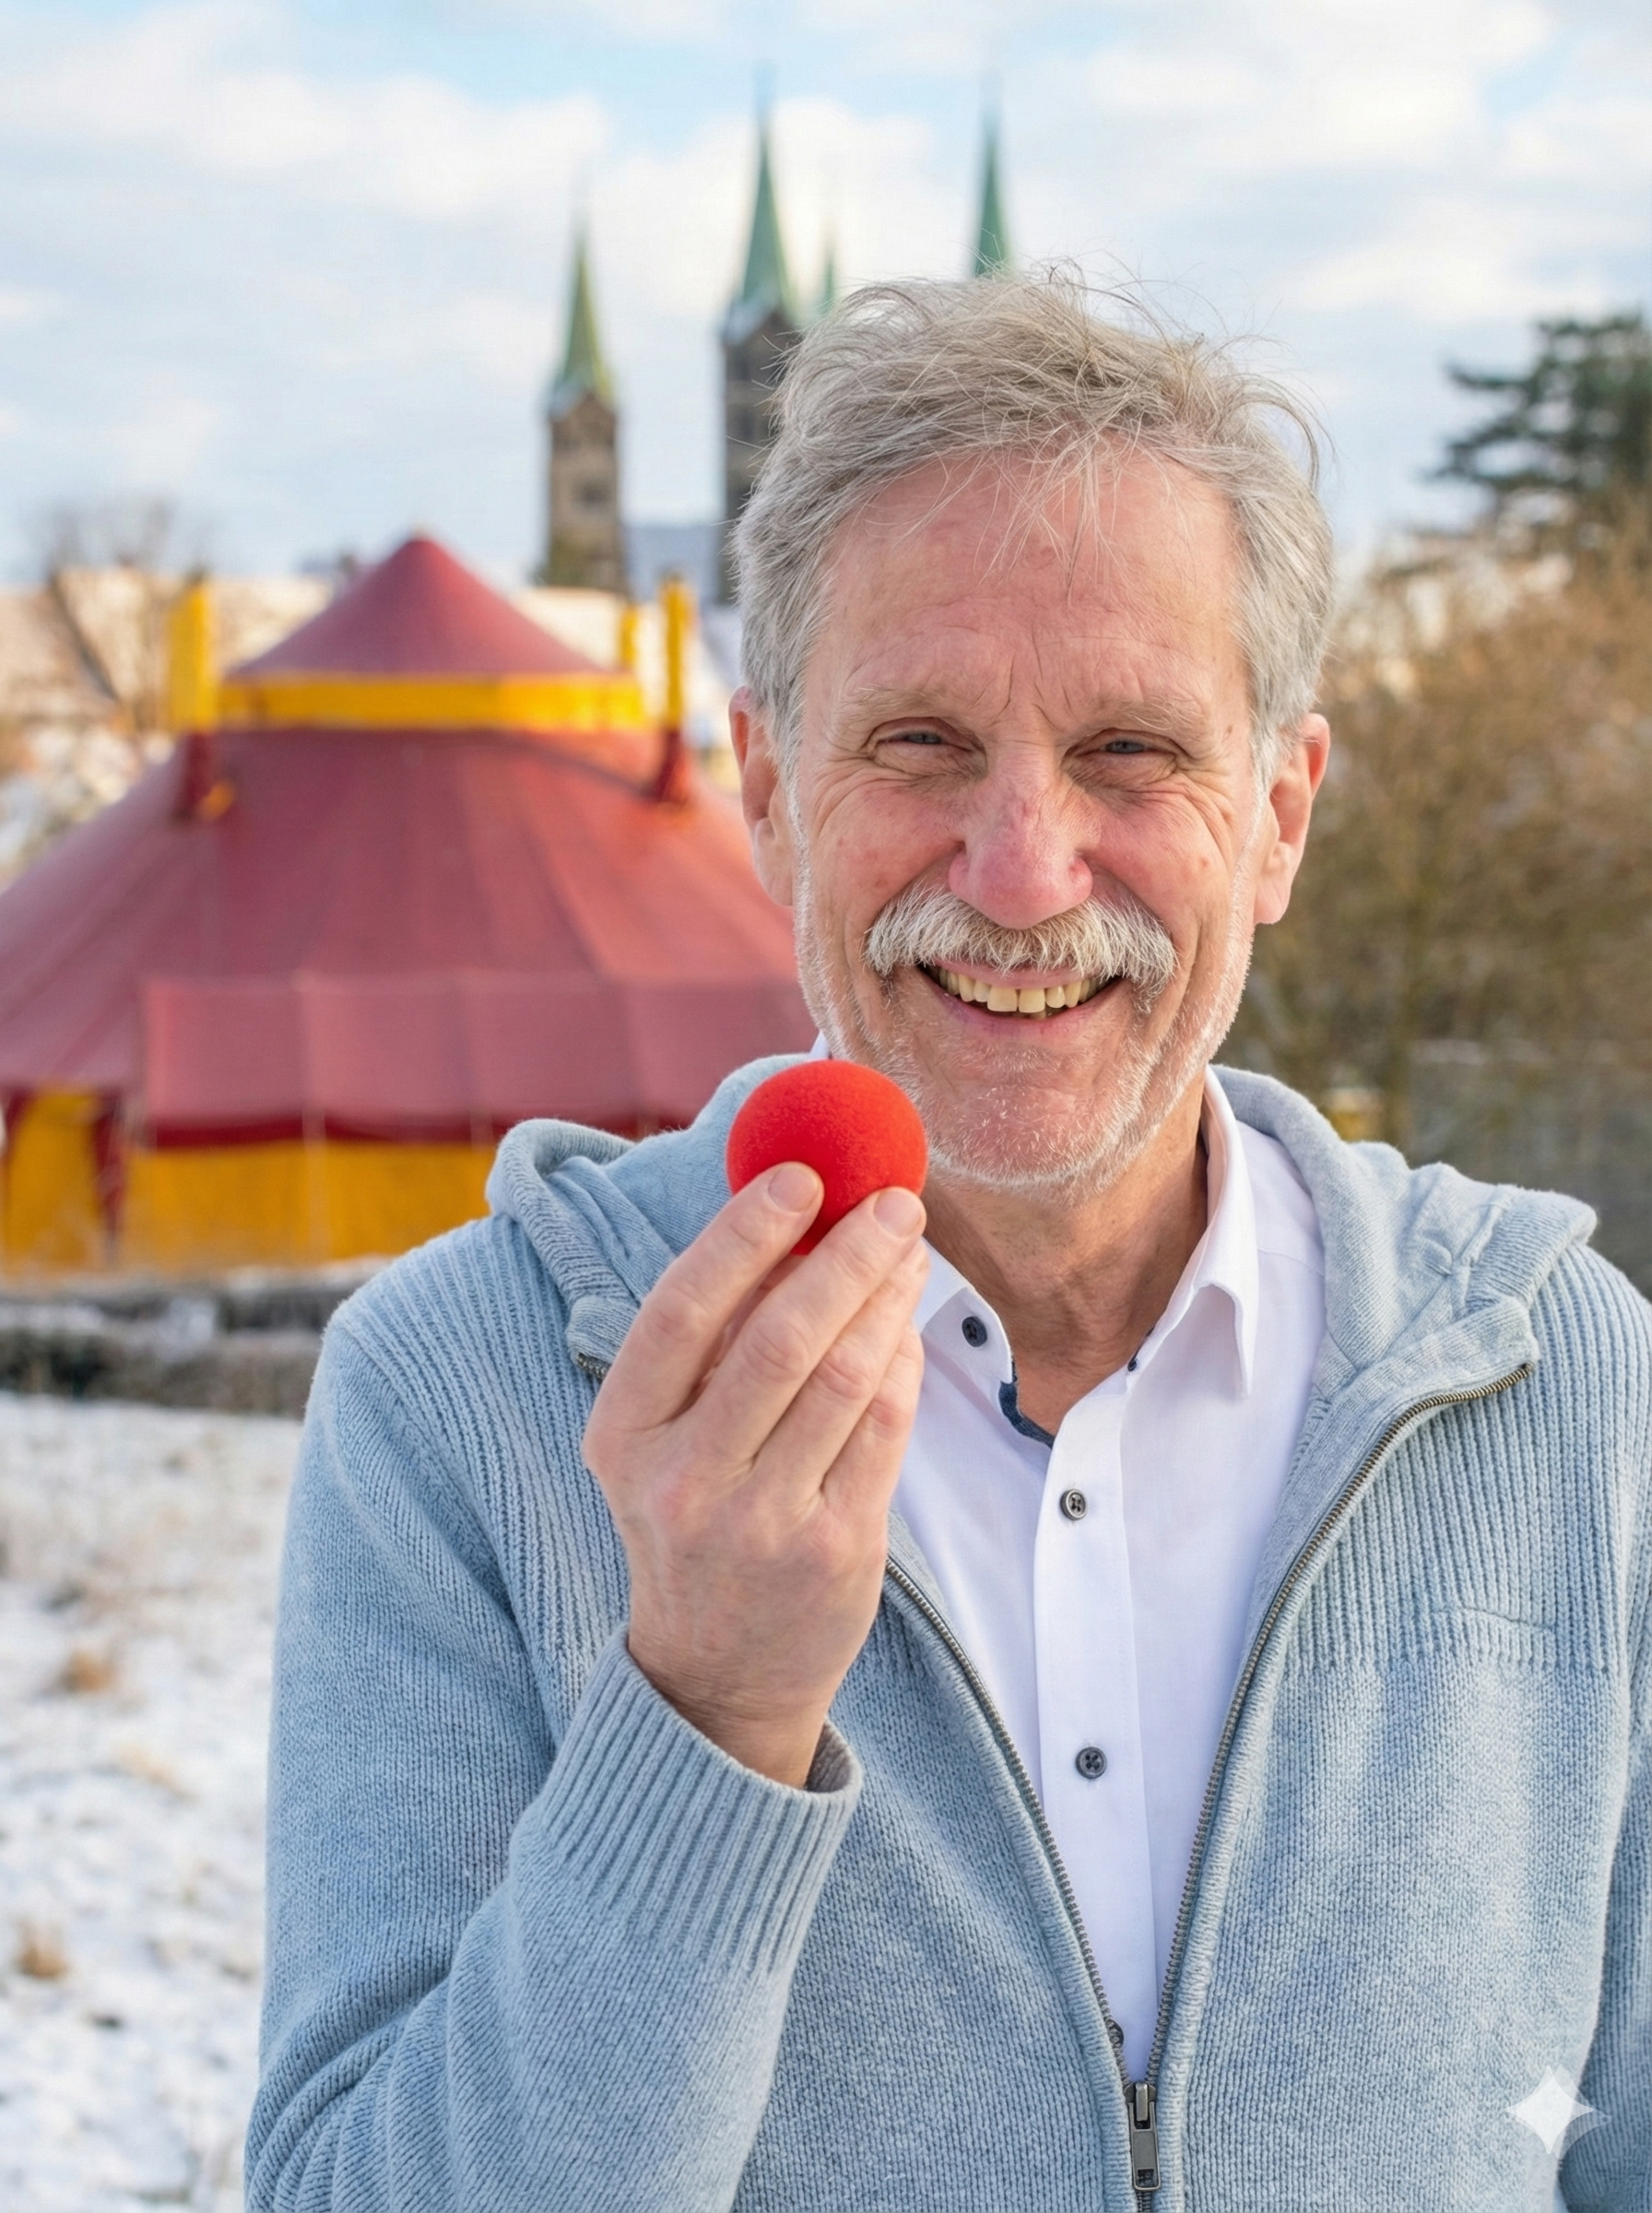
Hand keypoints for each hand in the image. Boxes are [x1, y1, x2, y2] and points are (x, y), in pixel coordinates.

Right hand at [583, 1162, 927, 1786]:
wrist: (718, 1674)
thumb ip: (712, 1342)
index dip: (744, 1233)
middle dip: (847, 1254)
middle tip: (894, 1202)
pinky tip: (908, 1326)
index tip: (801, 1177)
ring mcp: (760, 1521)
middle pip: (780, 1336)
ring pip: (844, 1377)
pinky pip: (884, 1428)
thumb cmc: (695, 1521)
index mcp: (623, 1433)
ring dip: (887, 1298)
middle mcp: (682, 1480)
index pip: (682, 1309)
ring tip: (908, 1251)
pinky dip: (903, 1363)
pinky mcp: (833, 1548)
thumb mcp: (663, 1440)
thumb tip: (794, 1217)